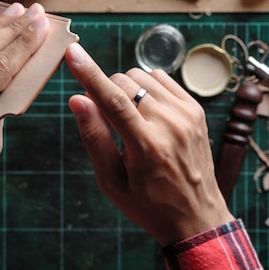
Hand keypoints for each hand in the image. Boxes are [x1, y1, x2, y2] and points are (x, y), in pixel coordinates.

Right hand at [65, 43, 233, 245]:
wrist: (196, 217)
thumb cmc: (148, 203)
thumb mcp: (111, 181)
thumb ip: (94, 137)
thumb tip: (78, 99)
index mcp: (146, 146)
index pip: (111, 99)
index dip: (88, 73)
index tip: (72, 52)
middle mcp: (170, 124)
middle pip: (123, 83)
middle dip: (106, 93)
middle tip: (108, 122)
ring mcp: (187, 114)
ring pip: (141, 76)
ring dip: (126, 90)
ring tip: (130, 120)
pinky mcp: (195, 109)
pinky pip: (161, 78)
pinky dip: (146, 88)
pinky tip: (147, 112)